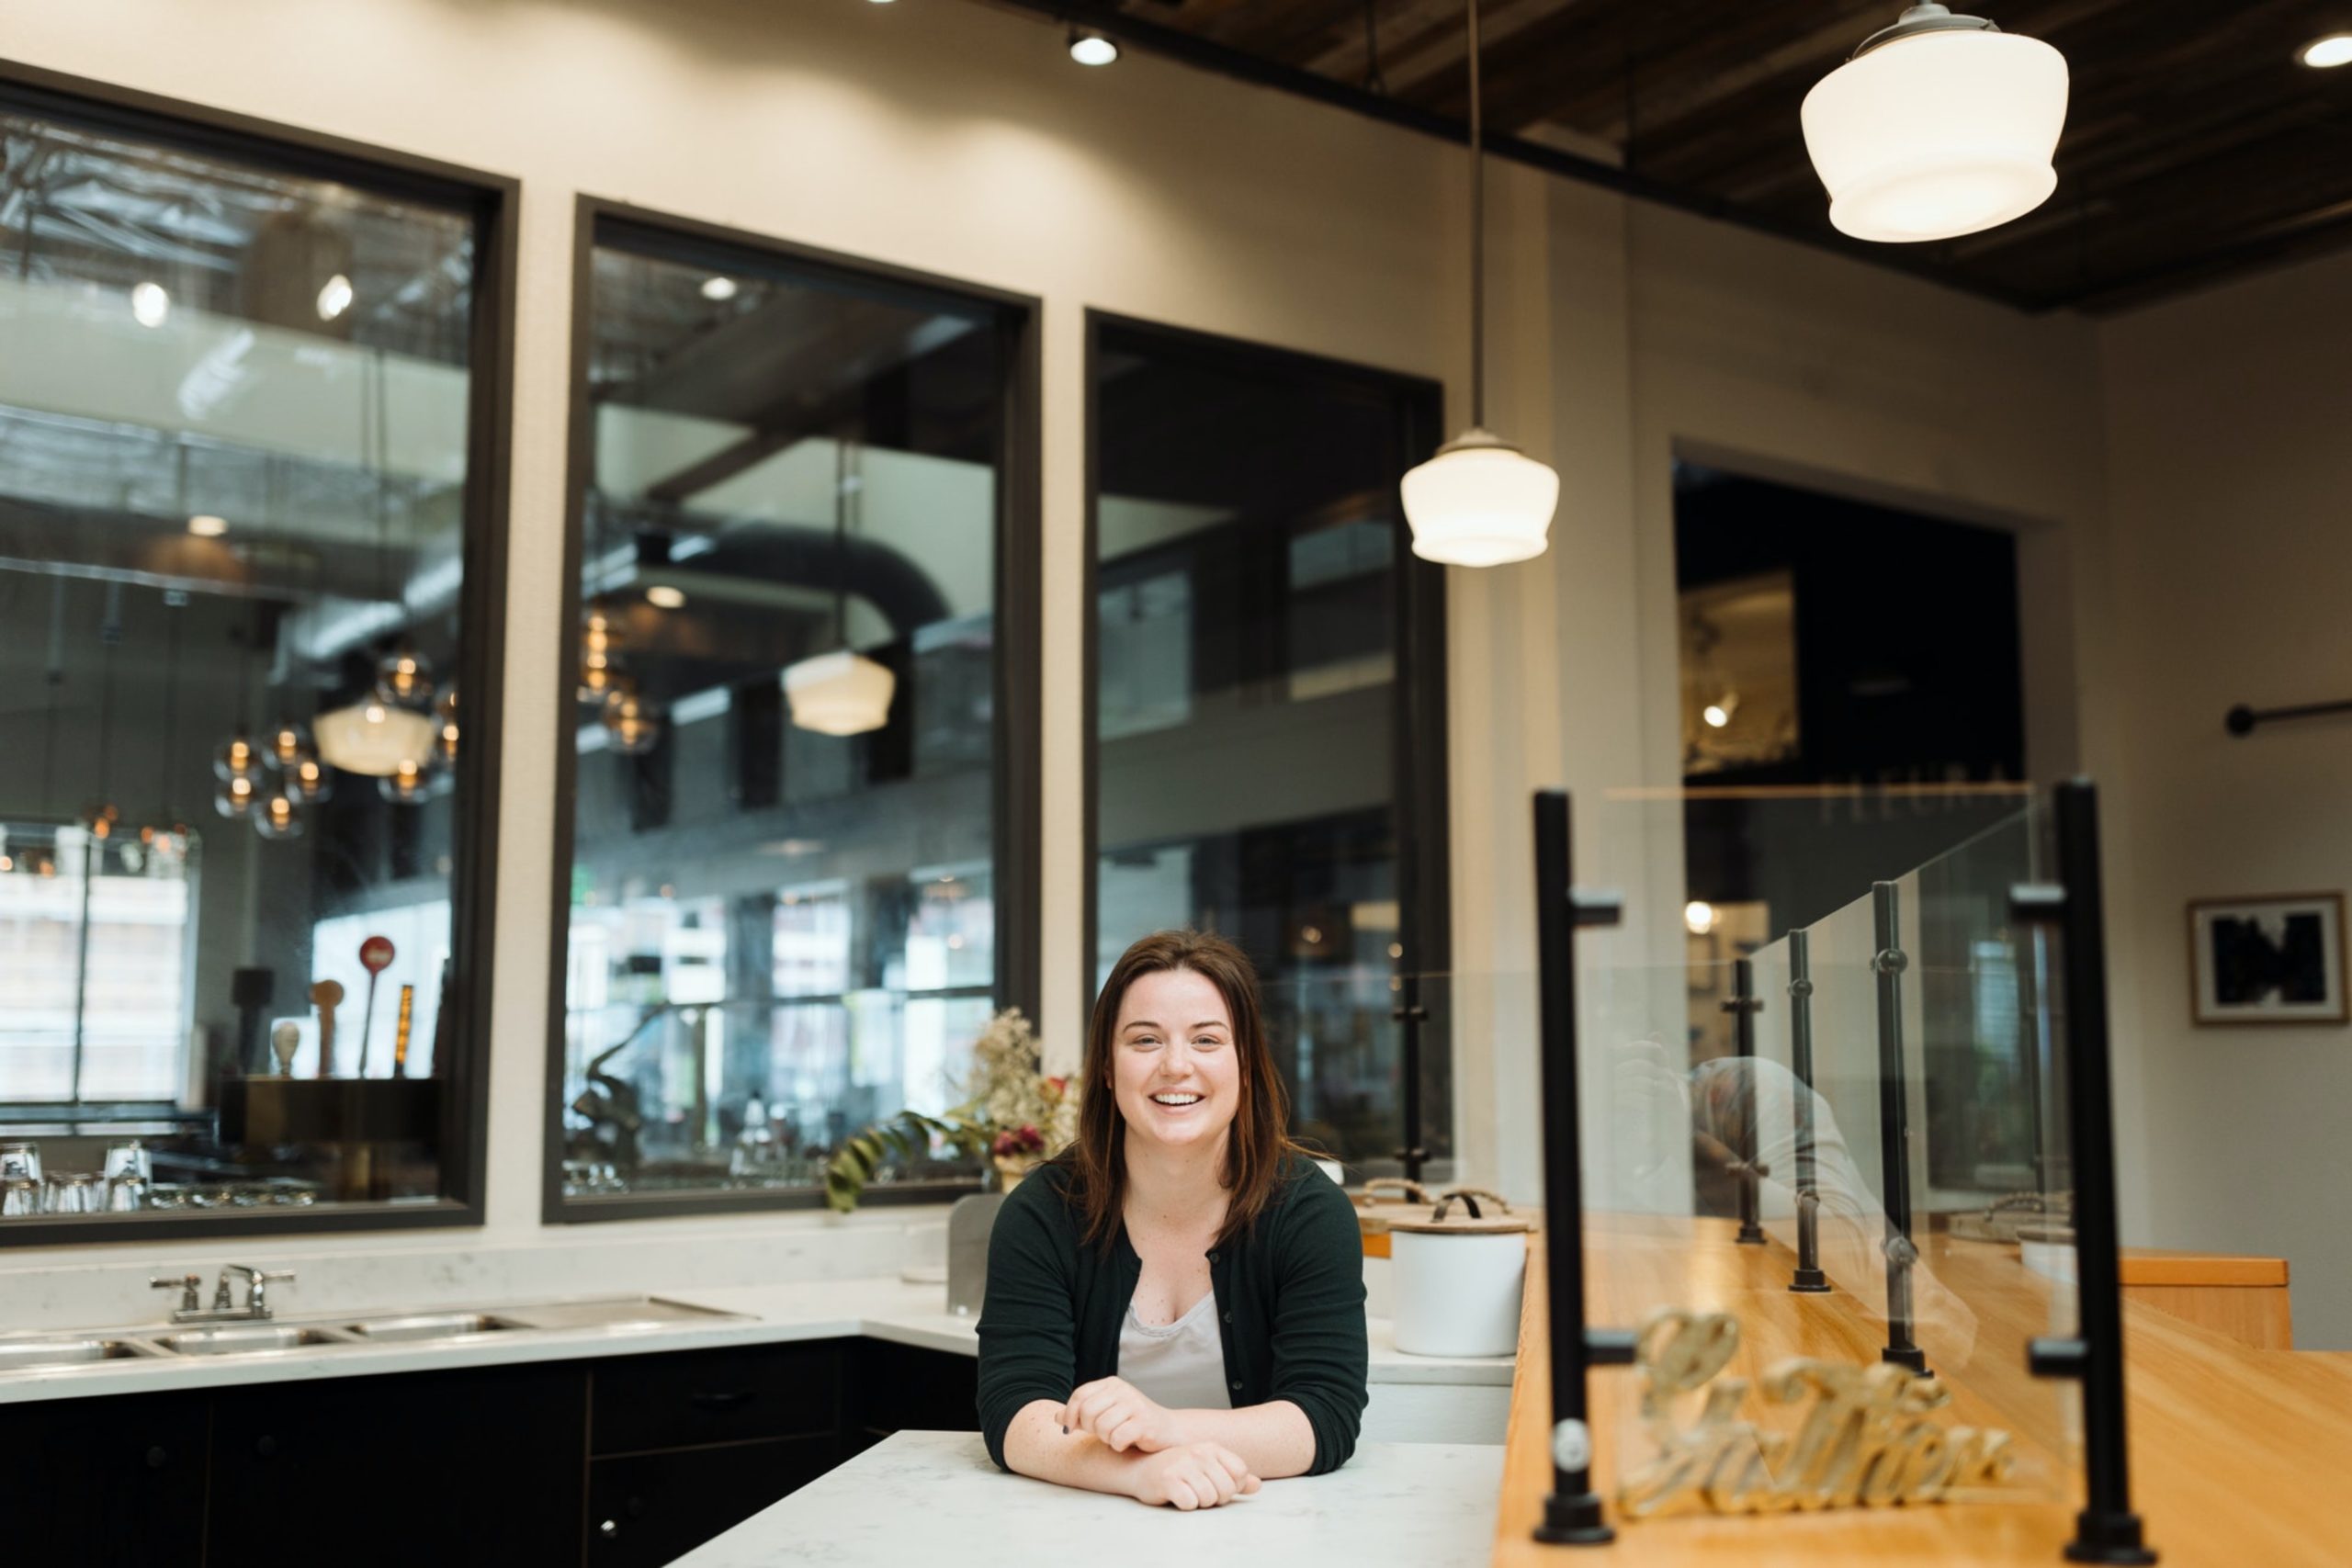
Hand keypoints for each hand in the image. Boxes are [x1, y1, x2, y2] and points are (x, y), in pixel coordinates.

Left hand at [1062, 1376, 1183, 1453]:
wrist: (1169, 1431)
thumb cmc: (1133, 1423)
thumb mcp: (1106, 1413)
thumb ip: (1082, 1414)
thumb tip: (1056, 1418)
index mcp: (1112, 1384)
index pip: (1079, 1396)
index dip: (1070, 1415)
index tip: (1071, 1430)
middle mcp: (1123, 1390)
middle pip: (1087, 1412)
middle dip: (1089, 1429)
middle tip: (1101, 1435)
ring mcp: (1135, 1405)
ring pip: (1101, 1427)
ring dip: (1105, 1439)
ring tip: (1116, 1437)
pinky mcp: (1144, 1423)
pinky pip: (1117, 1438)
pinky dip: (1118, 1446)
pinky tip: (1126, 1443)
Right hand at [1127, 1441, 1261, 1510]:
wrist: (1140, 1468)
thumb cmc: (1177, 1470)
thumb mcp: (1207, 1468)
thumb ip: (1233, 1476)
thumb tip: (1257, 1485)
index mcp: (1211, 1448)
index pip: (1240, 1472)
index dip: (1232, 1486)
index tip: (1217, 1485)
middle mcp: (1198, 1453)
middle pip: (1226, 1489)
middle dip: (1215, 1498)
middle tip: (1199, 1491)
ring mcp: (1182, 1465)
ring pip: (1208, 1499)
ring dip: (1199, 1502)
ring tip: (1187, 1492)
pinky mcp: (1167, 1480)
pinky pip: (1190, 1503)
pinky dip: (1185, 1505)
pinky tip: (1176, 1496)